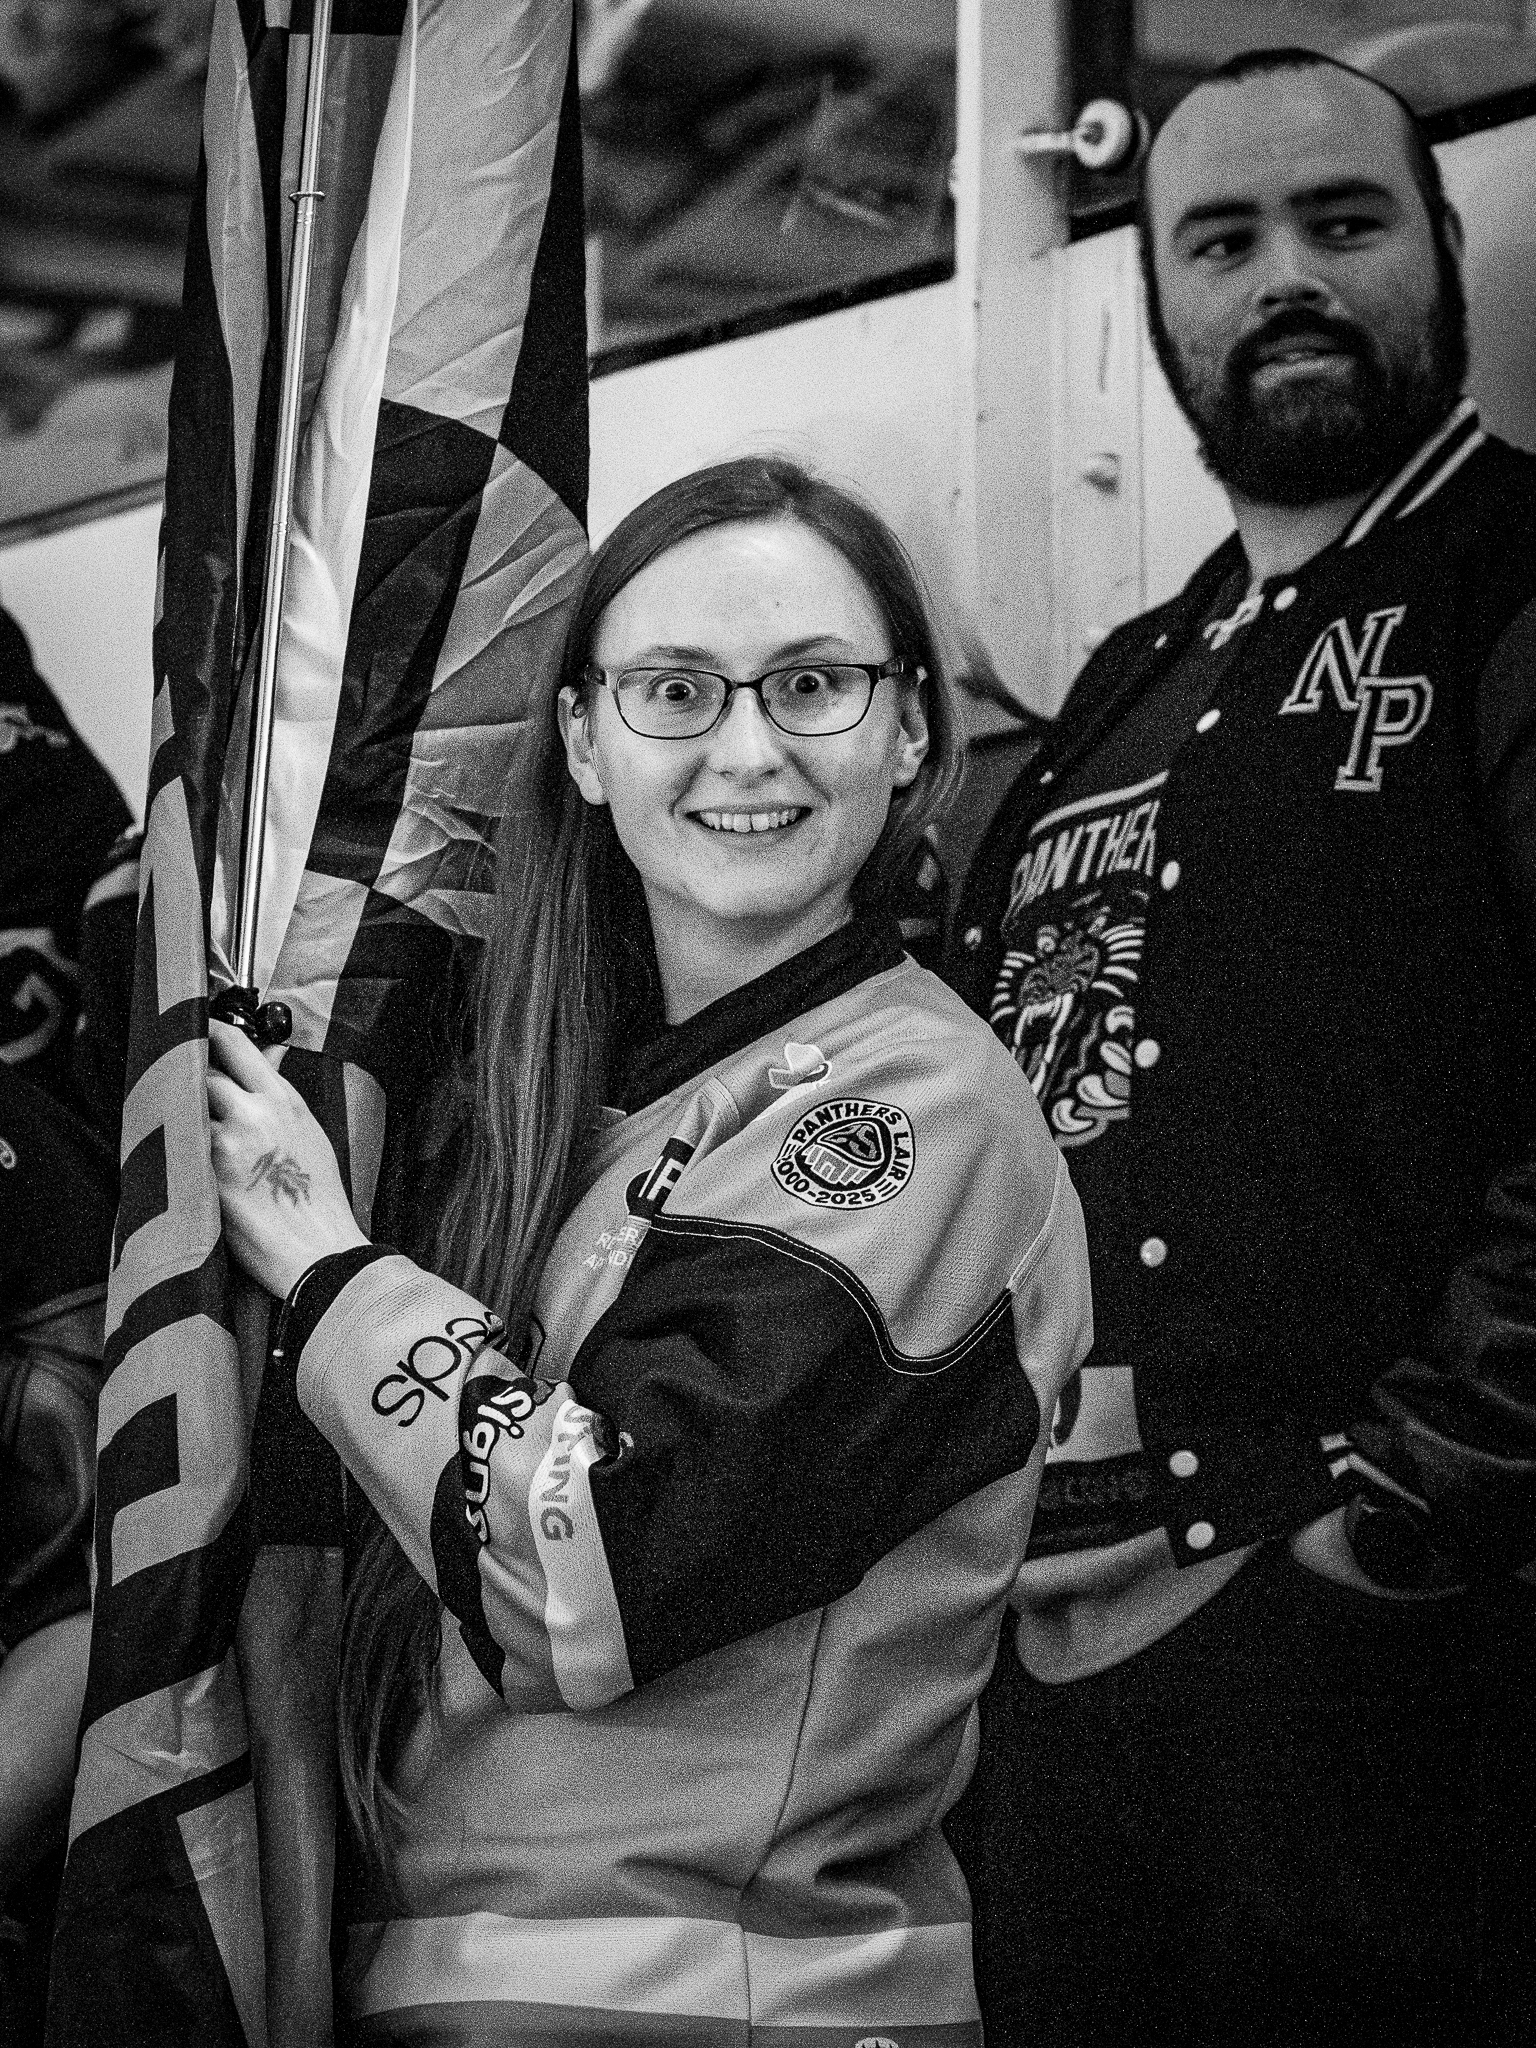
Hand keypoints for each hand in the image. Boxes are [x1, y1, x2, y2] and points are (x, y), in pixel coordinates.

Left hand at [206, 1021, 368, 1299]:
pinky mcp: (203, 1176)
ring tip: (191, 1130)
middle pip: (201, 1071)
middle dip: (192, 1077)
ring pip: (185, 1108)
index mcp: (282, 1100)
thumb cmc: (318, 1198)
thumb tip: (267, 1054)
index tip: (196, 1028)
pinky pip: (179, 1147)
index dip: (208, 1031)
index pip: (234, 1044)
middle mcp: (252, 1114)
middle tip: (188, 1085)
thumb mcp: (308, 1132)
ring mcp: (224, 1144)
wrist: (318, 1252)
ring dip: (184, 1114)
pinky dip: (179, 1148)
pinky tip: (184, 1161)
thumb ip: (278, 1093)